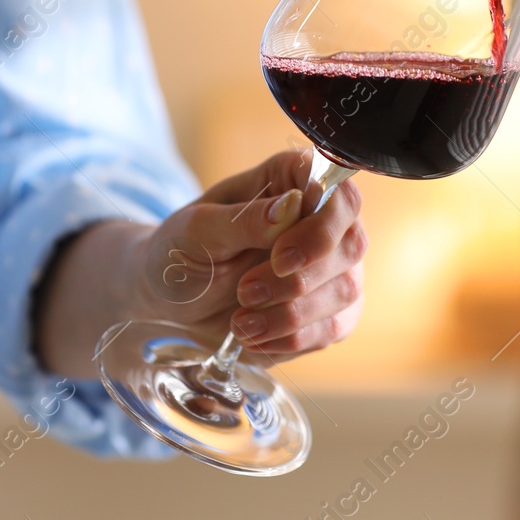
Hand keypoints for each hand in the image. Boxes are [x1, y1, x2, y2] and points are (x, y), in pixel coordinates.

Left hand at [32, 150, 365, 376]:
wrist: (169, 300)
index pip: (340, 194)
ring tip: (239, 321)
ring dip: (290, 314)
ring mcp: (331, 267)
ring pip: (346, 291)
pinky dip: (293, 338)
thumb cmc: (180, 250)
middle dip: (298, 280)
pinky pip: (333, 329)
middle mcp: (323, 219)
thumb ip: (244, 219)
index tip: (280, 257)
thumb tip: (291, 207)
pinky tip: (256, 336)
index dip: (322, 228)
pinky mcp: (328, 310)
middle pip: (351, 246)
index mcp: (294, 180)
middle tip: (244, 292)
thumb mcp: (197, 230)